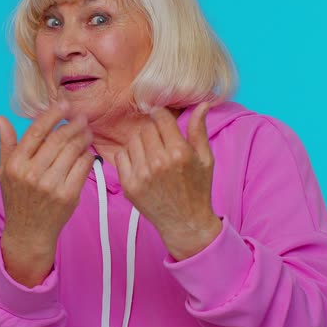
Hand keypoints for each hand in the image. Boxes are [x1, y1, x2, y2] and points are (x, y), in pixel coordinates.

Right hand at [0, 105, 95, 286]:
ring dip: (84, 137)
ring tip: (87, 133)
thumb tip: (0, 118)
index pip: (36, 131)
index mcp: (15, 165)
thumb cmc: (17, 199)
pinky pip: (83, 166)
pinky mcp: (68, 195)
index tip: (64, 105)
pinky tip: (87, 152)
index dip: (53, 114)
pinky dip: (88, 156)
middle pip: (59, 138)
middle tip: (82, 119)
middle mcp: (32, 174)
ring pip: (74, 150)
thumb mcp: (4, 171)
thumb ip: (5, 144)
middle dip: (74, 124)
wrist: (29, 233)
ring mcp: (51, 185)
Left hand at [115, 104, 221, 260]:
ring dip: (140, 143)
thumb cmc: (198, 189)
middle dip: (152, 131)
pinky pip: (120, 156)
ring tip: (151, 154)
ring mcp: (141, 174)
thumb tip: (202, 104)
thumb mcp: (205, 159)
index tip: (160, 119)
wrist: (185, 222)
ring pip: (132, 141)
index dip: (160, 115)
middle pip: (145, 128)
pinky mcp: (128, 185)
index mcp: (179, 152)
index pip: (160, 118)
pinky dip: (128, 156)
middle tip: (159, 142)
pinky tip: (141, 164)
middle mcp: (158, 162)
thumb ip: (199, 130)